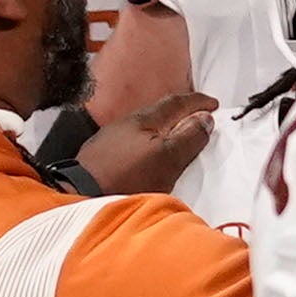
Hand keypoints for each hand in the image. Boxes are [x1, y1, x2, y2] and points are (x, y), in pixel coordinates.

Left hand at [80, 91, 215, 196]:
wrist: (81, 195)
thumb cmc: (127, 178)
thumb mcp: (167, 159)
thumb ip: (188, 138)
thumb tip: (205, 118)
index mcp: (145, 119)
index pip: (177, 102)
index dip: (198, 101)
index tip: (214, 105)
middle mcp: (126, 123)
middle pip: (160, 111)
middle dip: (182, 111)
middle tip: (200, 118)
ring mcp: (111, 139)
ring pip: (146, 126)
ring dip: (165, 127)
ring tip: (178, 137)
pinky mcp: (102, 156)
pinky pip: (134, 140)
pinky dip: (150, 141)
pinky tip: (149, 155)